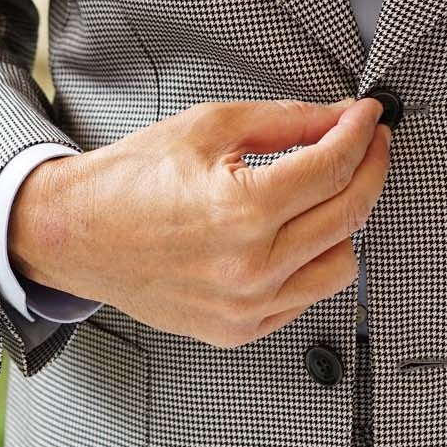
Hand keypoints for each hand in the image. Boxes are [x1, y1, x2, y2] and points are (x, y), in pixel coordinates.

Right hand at [7, 97, 391, 347]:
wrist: (76, 234)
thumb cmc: (132, 178)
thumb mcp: (210, 128)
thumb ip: (287, 121)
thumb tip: (341, 116)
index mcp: (242, 211)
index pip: (333, 168)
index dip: (361, 134)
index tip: (370, 117)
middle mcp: (250, 267)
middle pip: (349, 214)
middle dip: (369, 168)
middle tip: (368, 142)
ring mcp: (246, 307)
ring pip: (342, 264)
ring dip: (345, 222)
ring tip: (325, 192)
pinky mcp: (239, 330)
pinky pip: (307, 298)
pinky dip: (313, 262)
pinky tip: (295, 233)